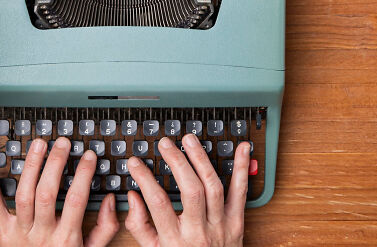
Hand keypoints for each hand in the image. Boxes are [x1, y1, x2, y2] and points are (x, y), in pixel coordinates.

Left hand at [0, 137, 119, 246]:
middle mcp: (41, 235)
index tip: (89, 156)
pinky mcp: (2, 232)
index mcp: (66, 239)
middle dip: (55, 164)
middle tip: (63, 143)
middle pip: (46, 193)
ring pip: (23, 195)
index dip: (83, 175)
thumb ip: (105, 229)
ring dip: (30, 166)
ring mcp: (19, 233)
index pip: (76, 200)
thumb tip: (111, 200)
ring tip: (39, 144)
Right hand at [125, 135, 249, 246]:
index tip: (136, 162)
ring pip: (213, 186)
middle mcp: (199, 232)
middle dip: (177, 162)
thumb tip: (132, 197)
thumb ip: (139, 226)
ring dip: (202, 159)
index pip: (158, 202)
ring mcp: (220, 226)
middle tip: (165, 144)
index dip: (145, 178)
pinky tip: (243, 149)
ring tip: (190, 140)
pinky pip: (241, 193)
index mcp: (175, 240)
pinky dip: (243, 169)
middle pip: (190, 190)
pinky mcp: (237, 223)